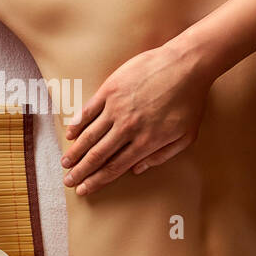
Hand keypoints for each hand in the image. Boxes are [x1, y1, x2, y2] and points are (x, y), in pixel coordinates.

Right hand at [60, 42, 210, 194]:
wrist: (186, 65)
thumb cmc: (190, 100)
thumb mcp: (186, 136)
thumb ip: (161, 156)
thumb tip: (137, 170)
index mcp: (145, 142)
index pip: (114, 167)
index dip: (97, 181)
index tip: (84, 189)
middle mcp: (127, 128)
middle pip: (98, 155)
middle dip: (81, 171)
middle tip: (68, 181)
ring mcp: (116, 108)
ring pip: (90, 135)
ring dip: (75, 151)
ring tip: (64, 163)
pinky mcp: (110, 89)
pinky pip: (89, 110)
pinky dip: (77, 123)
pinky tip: (69, 134)